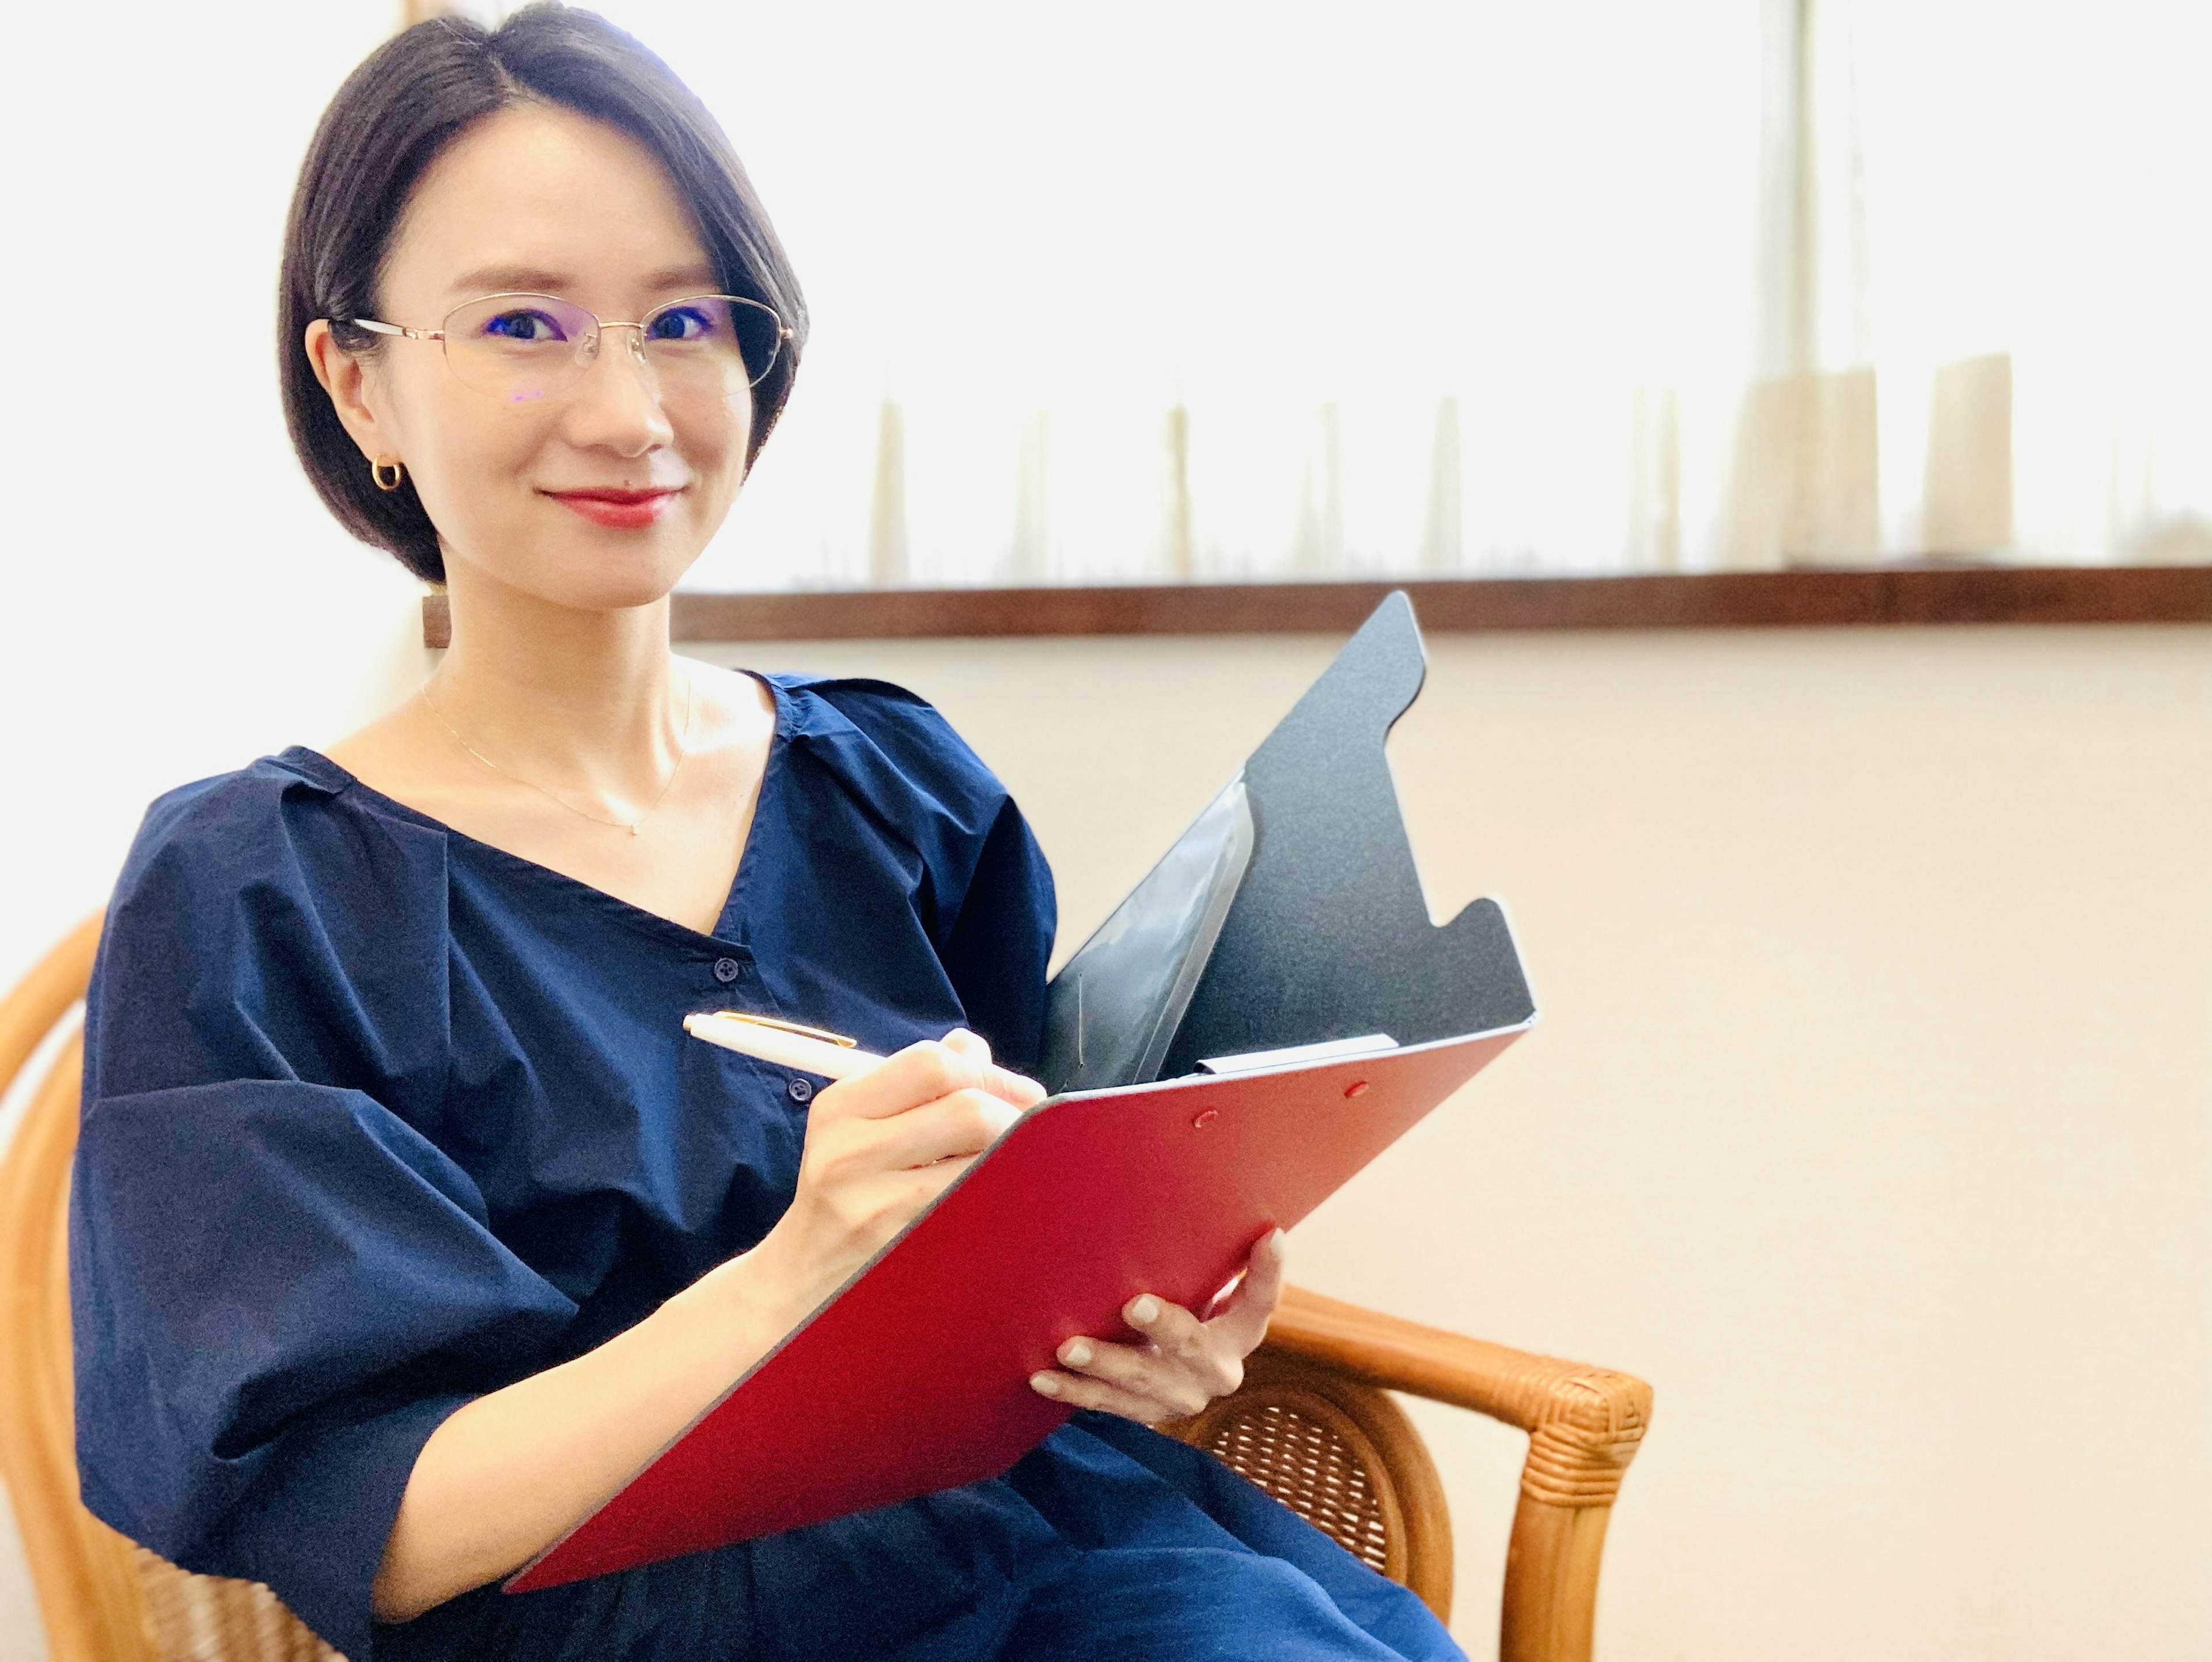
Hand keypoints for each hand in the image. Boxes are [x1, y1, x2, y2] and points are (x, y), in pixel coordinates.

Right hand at [744, 1029, 1042, 1332]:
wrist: (798, 1286)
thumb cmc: (842, 1197)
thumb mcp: (858, 1131)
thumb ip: (916, 1084)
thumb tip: (975, 1049)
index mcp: (839, 1109)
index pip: (931, 1064)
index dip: (990, 1073)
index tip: (1015, 1094)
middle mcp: (849, 1154)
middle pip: (968, 1111)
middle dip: (1016, 1117)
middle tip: (1033, 1135)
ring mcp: (875, 1210)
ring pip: (984, 1164)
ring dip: (1018, 1162)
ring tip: (1020, 1168)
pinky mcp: (905, 1255)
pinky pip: (980, 1214)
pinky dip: (1005, 1202)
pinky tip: (1004, 1205)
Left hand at [1027, 1229, 1286, 1424]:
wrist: (1182, 1372)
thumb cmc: (1194, 1305)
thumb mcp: (1213, 1283)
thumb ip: (1222, 1256)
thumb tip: (1254, 1213)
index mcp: (1242, 1333)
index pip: (1262, 1300)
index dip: (1268, 1271)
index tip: (1269, 1235)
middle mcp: (1217, 1371)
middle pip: (1191, 1346)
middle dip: (1162, 1327)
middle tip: (1133, 1305)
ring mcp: (1180, 1398)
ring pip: (1140, 1381)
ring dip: (1104, 1364)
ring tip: (1069, 1348)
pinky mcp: (1144, 1412)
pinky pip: (1106, 1403)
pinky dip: (1073, 1390)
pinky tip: (1042, 1377)